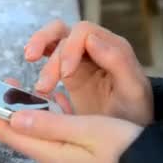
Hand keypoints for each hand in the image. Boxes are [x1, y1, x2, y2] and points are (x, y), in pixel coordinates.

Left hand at [0, 104, 141, 162]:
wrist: (150, 162)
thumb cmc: (125, 151)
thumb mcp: (89, 133)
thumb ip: (51, 126)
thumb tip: (16, 116)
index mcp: (51, 151)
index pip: (6, 130)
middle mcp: (51, 152)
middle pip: (14, 128)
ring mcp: (61, 151)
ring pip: (31, 125)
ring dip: (17, 107)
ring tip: (9, 89)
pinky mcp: (72, 147)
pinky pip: (49, 126)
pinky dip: (43, 111)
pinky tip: (46, 100)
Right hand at [25, 20, 152, 125]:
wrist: (123, 132)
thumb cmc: (132, 112)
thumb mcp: (133, 91)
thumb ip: (118, 62)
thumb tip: (92, 40)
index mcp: (112, 47)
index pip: (84, 32)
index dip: (70, 49)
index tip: (65, 75)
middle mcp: (94, 46)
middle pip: (64, 30)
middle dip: (45, 44)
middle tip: (33, 62)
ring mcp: (78, 55)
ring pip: (53, 36)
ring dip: (38, 46)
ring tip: (29, 61)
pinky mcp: (66, 66)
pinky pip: (48, 50)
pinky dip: (37, 51)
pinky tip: (30, 61)